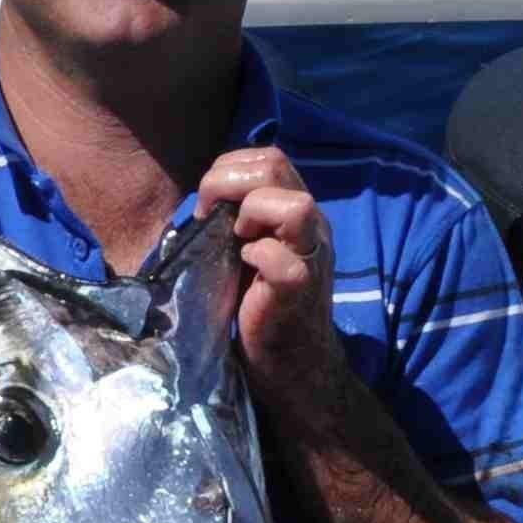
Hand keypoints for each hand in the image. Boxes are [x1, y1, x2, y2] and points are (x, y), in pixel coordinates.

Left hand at [199, 142, 343, 426]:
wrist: (290, 364)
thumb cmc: (262, 307)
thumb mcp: (251, 250)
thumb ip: (242, 218)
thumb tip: (210, 194)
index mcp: (299, 212)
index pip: (269, 158)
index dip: (229, 169)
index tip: (209, 204)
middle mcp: (313, 226)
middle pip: (276, 166)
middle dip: (227, 182)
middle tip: (209, 215)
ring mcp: (311, 256)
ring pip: (294, 206)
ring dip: (250, 214)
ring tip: (236, 241)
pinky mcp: (299, 287)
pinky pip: (277, 256)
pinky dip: (254, 256)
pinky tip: (245, 271)